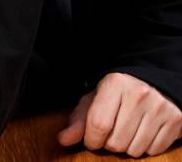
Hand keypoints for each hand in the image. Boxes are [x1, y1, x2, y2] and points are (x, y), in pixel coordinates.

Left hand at [57, 72, 181, 156]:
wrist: (154, 82)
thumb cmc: (120, 92)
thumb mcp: (96, 98)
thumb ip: (80, 119)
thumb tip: (63, 139)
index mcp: (115, 84)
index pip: (98, 124)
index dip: (91, 139)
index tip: (92, 138)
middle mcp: (139, 94)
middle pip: (115, 142)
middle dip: (109, 143)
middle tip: (113, 130)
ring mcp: (159, 108)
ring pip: (134, 151)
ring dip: (127, 147)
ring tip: (128, 129)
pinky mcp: (175, 121)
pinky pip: (153, 151)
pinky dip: (145, 147)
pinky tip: (143, 131)